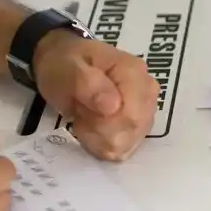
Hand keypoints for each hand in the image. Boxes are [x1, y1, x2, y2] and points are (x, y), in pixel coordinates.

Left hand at [33, 32, 159, 160]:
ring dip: (100, 137)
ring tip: (87, 117)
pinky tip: (94, 126)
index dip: (104, 125)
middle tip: (82, 113)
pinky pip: (124, 147)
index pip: (132, 117)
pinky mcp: (139, 124)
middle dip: (100, 131)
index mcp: (133, 72)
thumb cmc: (63, 65)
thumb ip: (87, 84)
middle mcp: (148, 91)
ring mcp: (146, 108)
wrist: (63, 63)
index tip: (82, 110)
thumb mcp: (65, 69)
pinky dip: (103, 142)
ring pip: (128, 143)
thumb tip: (112, 107)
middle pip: (133, 132)